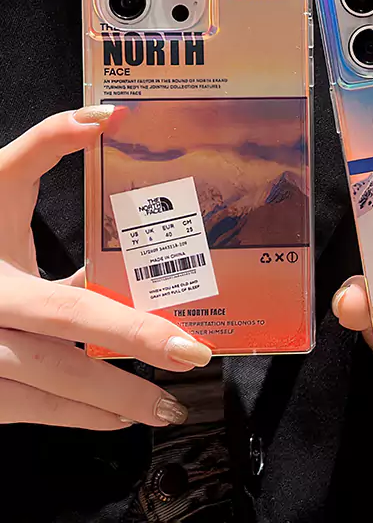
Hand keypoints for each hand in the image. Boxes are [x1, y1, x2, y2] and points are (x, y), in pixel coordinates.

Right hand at [0, 107, 212, 428]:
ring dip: (105, 410)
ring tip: (162, 410)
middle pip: (59, 372)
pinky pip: (23, 413)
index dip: (132, 333)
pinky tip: (113, 416)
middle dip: (126, 390)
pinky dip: (73, 417)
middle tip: (181, 392)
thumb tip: (110, 116)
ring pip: (40, 404)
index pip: (72, 311)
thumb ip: (48, 144)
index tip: (189, 348)